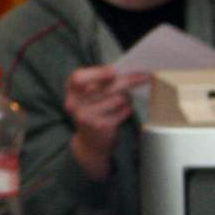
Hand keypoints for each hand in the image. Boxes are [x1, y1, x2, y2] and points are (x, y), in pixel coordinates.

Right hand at [63, 65, 147, 180]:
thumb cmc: (94, 111)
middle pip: (105, 87)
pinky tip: (122, 112)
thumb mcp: (89, 95)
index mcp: (71, 91)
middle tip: (142, 76)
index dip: (96, 73)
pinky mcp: (100, 126)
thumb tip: (125, 71)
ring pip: (117, 98)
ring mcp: (86, 116)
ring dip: (125, 99)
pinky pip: (122, 111)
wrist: (89, 143)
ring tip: (121, 102)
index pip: (79, 78)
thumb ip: (100, 82)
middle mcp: (75, 104)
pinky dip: (126, 110)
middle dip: (127, 80)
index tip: (114, 71)